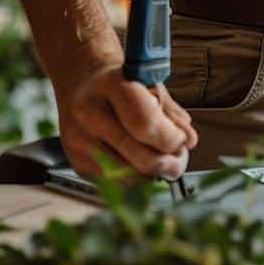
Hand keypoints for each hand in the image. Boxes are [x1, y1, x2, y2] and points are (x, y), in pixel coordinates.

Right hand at [54, 61, 197, 179]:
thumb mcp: (151, 85)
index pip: (145, 122)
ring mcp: (78, 139)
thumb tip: (188, 140)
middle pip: (136, 154)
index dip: (170, 139)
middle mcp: (88, 112)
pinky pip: (113, 181)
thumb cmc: (122, 84)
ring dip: (151, 173)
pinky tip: (139, 163)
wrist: (83, 83)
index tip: (183, 141)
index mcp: (111, 85)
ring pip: (125, 173)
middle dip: (166, 162)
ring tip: (161, 160)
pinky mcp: (75, 160)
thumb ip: (171, 114)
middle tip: (179, 161)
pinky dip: (133, 177)